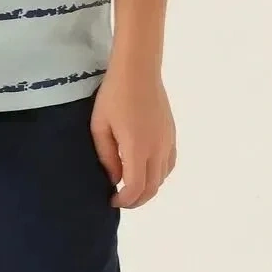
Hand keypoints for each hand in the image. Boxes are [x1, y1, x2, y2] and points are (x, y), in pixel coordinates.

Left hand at [90, 64, 176, 208]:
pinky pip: (169, 163)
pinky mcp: (171, 133)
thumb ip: (107, 156)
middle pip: (152, 187)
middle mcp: (157, 148)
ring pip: (163, 177)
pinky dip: (159, 174)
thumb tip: (115, 178)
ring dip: (149, 188)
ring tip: (132, 187)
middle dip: (136, 199)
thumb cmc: (113, 96)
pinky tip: (146, 171)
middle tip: (120, 200)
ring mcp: (168, 141)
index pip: (136, 187)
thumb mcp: (100, 127)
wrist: (138, 70)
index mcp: (137, 148)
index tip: (112, 200)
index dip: (125, 200)